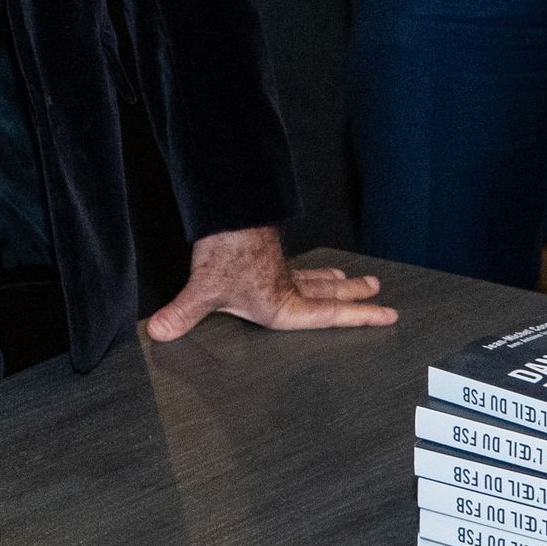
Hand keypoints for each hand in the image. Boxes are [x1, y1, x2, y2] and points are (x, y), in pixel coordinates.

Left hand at [146, 225, 396, 343]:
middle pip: (329, 291)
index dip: (359, 317)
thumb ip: (182, 314)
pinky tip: (307, 265)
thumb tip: (159, 332)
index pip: (329, 314)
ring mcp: (279, 266)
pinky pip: (297, 263)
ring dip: (335, 278)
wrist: (228, 213)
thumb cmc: (226, 254)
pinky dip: (309, 266)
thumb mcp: (204, 291)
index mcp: (282, 304)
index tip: (387, 314)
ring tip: (351, 278)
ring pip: (315, 274)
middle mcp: (287, 286)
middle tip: (377, 291)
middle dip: (353, 294)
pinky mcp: (268, 251)